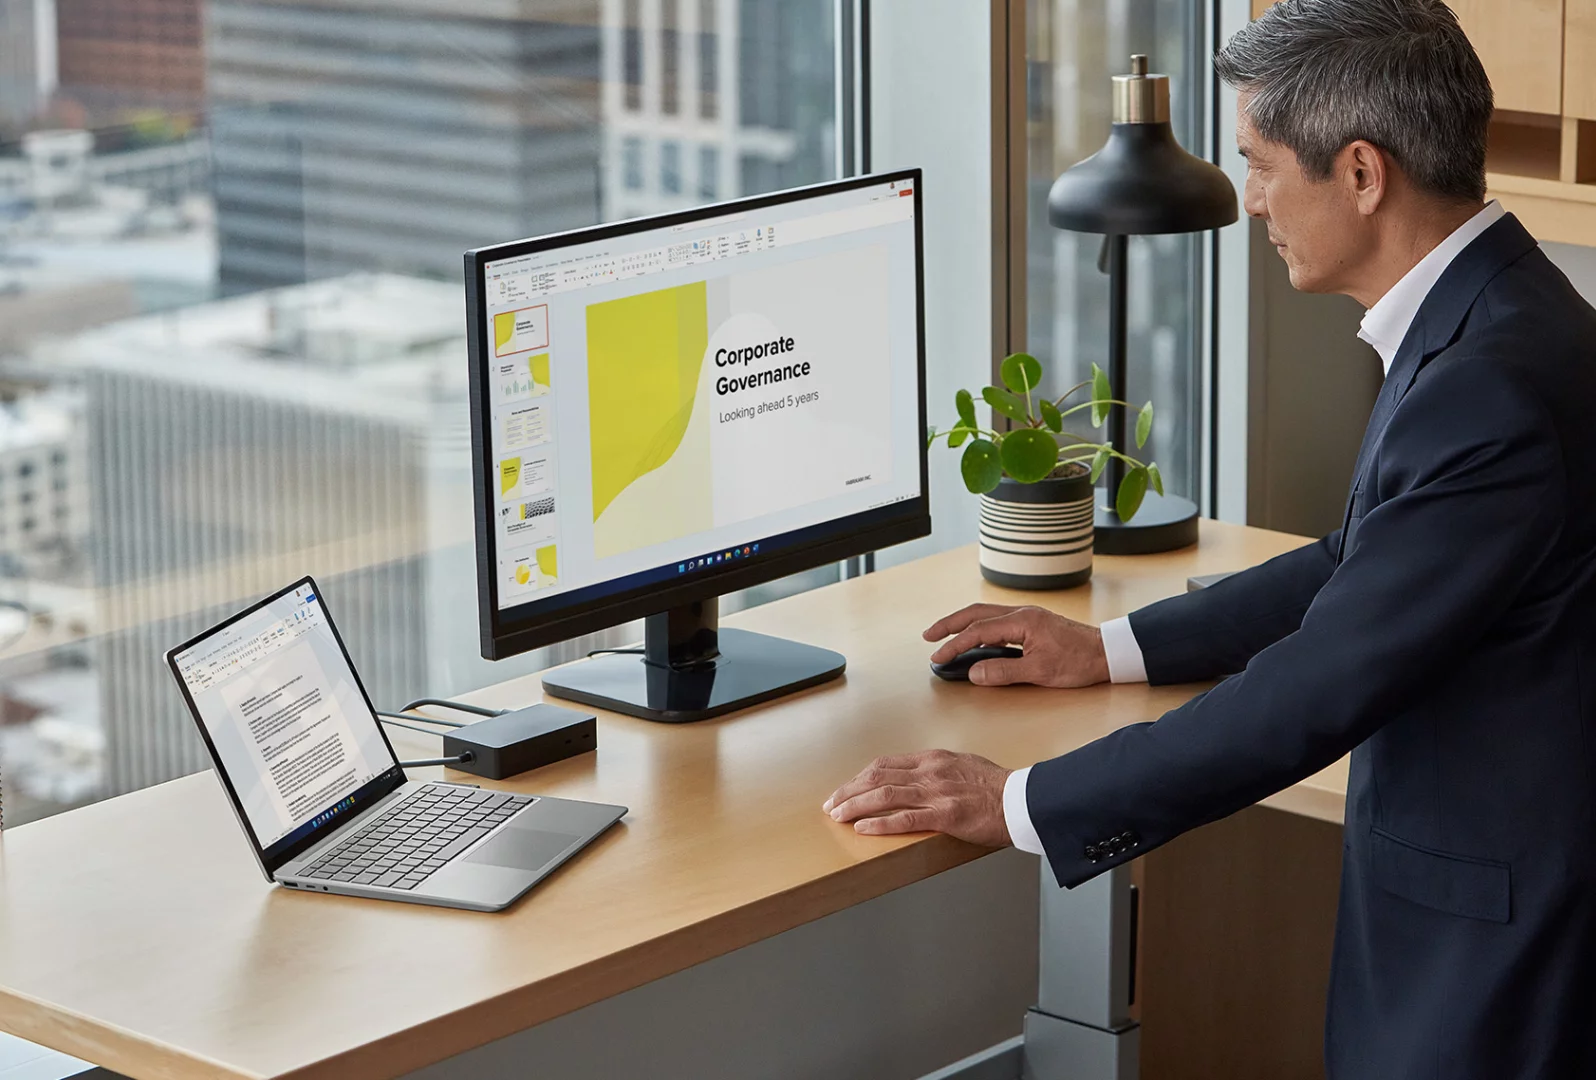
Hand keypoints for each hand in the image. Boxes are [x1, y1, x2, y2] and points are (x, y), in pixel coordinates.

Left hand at [822, 750, 1011, 846]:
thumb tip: (915, 778)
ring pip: (884, 795)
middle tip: (831, 804)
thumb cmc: (998, 788)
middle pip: (877, 776)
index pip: (885, 764)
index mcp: (933, 759)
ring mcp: (936, 792)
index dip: (860, 777)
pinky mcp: (945, 814)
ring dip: (855, 805)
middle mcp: (930, 771)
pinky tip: (863, 827)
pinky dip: (879, 822)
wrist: (1024, 801)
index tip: (846, 788)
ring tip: (837, 815)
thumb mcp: (963, 766)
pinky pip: (904, 818)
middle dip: (849, 791)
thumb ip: (937, 770)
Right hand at [924, 604, 1110, 687]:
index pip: (978, 631)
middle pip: (976, 612)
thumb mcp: (1040, 672)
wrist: (1108, 653)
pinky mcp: (1033, 623)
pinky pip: (998, 620)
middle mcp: (1022, 613)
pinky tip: (975, 637)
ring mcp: (1028, 616)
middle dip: (949, 624)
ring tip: (945, 635)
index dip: (954, 644)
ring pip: (986, 614)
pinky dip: (980, 627)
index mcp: (1022, 621)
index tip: (938, 656)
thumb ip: (1004, 671)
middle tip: (929, 635)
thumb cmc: (1079, 661)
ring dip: (963, 623)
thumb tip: (974, 673)